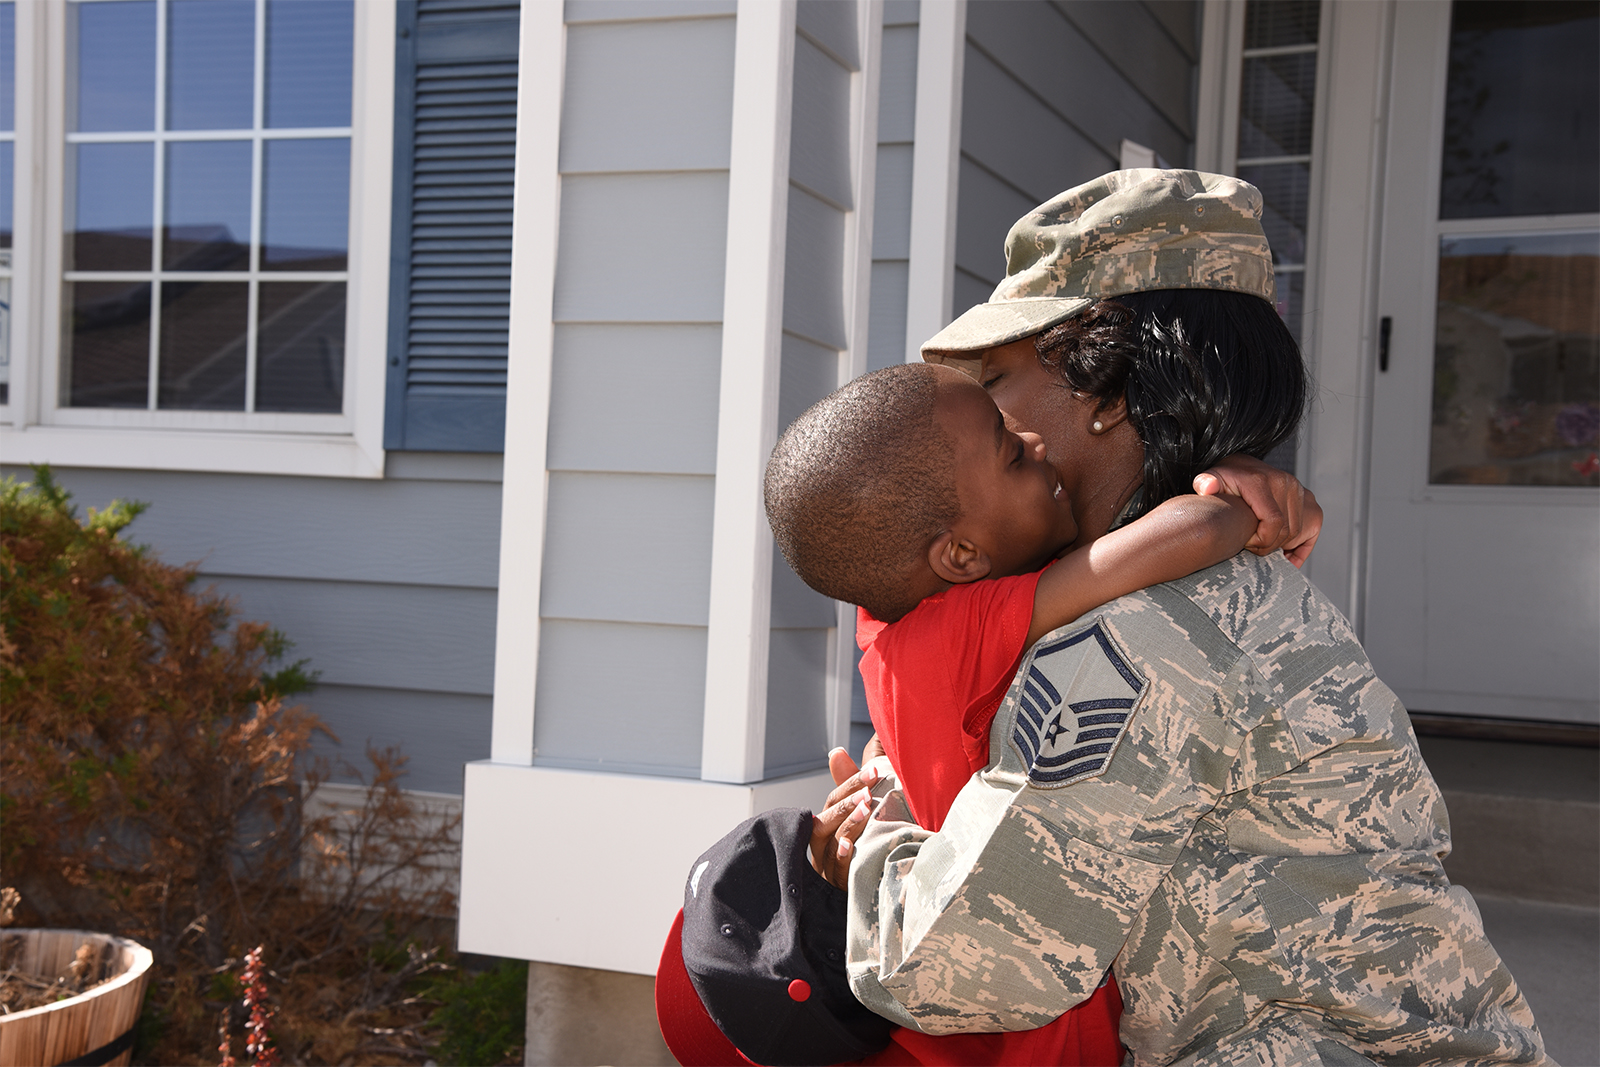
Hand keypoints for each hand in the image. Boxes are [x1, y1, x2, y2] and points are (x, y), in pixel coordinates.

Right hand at [809, 743, 888, 889]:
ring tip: (866, 809)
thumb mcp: (857, 815)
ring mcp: (827, 867)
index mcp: (827, 826)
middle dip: (847, 802)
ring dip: (847, 824)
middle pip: (826, 819)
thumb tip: (836, 751)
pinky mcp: (837, 886)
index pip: (833, 800)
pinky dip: (841, 858)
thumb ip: (848, 784)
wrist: (873, 894)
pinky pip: (835, 871)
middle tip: (870, 788)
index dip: (851, 783)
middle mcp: (822, 845)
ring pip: (829, 843)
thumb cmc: (861, 849)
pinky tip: (850, 846)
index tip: (874, 771)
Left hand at [1194, 455, 1320, 567]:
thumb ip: (1205, 483)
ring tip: (1262, 543)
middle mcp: (1286, 483)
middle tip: (1251, 546)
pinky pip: (1312, 529)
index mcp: (1262, 481)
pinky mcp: (1308, 499)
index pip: (1273, 522)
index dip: (1261, 541)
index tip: (1245, 543)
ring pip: (1297, 532)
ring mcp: (1300, 490)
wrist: (1240, 468)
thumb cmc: (1225, 480)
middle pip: (1286, 531)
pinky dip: (1300, 546)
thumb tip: (1207, 487)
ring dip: (1280, 545)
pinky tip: (1285, 553)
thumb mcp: (1211, 480)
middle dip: (1268, 546)